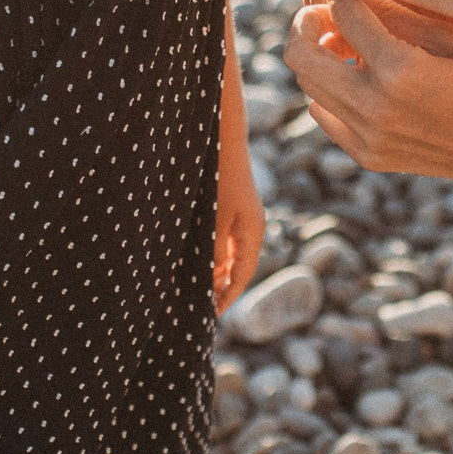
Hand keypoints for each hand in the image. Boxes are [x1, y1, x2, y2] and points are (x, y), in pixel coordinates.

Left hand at [213, 106, 264, 310]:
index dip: (229, 295)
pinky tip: (201, 264)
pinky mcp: (234, 211)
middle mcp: (252, 228)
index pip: (243, 273)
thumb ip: (214, 248)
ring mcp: (244, 219)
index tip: (213, 313)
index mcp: (252, 232)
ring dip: (219, 274)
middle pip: (240, 268)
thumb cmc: (218, 177)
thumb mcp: (214, 217)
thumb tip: (211, 275)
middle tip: (204, 308)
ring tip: (200, 291)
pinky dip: (216, 258)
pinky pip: (228, 243)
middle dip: (223, 288)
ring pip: (233, 256)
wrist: (223, 141)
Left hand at [285, 0, 452, 197]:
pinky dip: (330, 91)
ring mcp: (367, 135)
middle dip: (306, 23)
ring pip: (308, 84)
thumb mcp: (448, 38)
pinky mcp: (367, 155)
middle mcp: (375, 105)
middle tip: (323, 11)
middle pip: (301, 52)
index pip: (342, 13)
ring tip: (343, 42)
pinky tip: (357, 77)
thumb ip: (395, 14)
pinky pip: (325, 114)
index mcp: (399, 68)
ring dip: (318, 56)